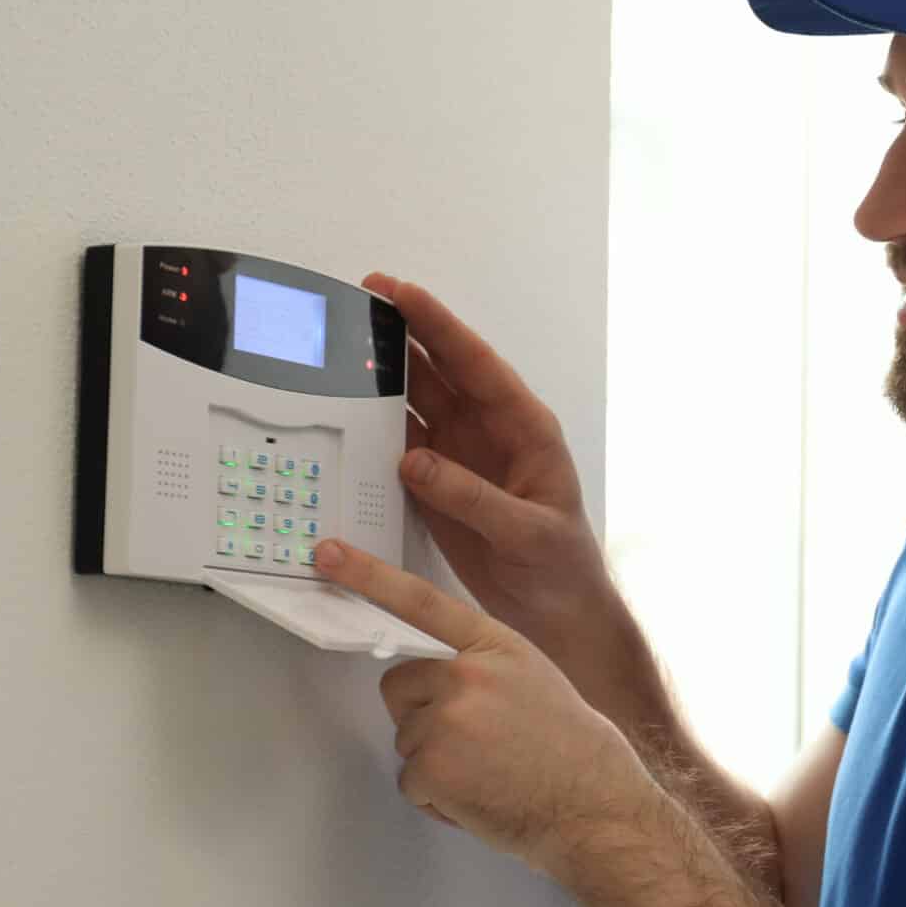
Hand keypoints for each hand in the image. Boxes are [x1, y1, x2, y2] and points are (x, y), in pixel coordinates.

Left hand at [310, 534, 652, 884]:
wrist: (599, 807)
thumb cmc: (576, 752)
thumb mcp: (535, 680)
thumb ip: (486, 667)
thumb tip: (444, 679)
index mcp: (497, 646)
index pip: (422, 601)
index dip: (369, 575)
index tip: (328, 555)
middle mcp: (469, 674)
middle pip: (399, 685)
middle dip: (421, 715)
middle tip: (476, 743)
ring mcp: (448, 719)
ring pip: (407, 739)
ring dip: (437, 764)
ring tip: (492, 773)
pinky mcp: (434, 767)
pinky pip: (412, 782)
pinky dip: (440, 799)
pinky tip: (483, 797)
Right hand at [362, 273, 613, 663]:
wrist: (558, 614)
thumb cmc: (562, 566)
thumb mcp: (528, 533)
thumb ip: (474, 497)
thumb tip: (416, 461)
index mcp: (526, 428)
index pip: (476, 364)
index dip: (438, 325)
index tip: (401, 292)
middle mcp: (491, 432)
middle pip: (441, 370)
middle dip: (404, 332)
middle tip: (363, 296)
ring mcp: (461, 456)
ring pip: (417, 401)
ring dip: (384, 375)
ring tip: (343, 345)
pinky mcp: (438, 485)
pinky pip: (401, 444)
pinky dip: (374, 427)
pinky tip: (346, 410)